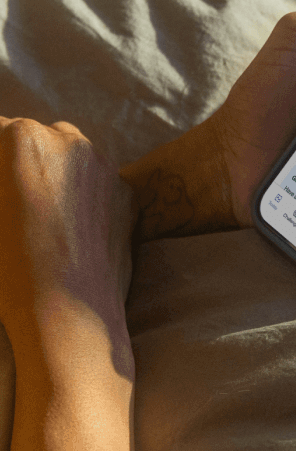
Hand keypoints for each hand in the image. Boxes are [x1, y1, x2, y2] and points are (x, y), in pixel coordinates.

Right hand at [0, 117, 133, 355]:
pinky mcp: (128, 192)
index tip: (2, 192)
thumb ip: (0, 182)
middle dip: (17, 161)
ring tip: (39, 216)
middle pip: (33, 137)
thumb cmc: (7, 269)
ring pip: (70, 156)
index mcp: (21, 139)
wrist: (66, 314)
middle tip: (12, 200)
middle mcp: (69, 139)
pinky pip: (99, 183)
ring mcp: (105, 164)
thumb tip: (5, 184)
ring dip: (53, 174)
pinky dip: (85, 196)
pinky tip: (70, 230)